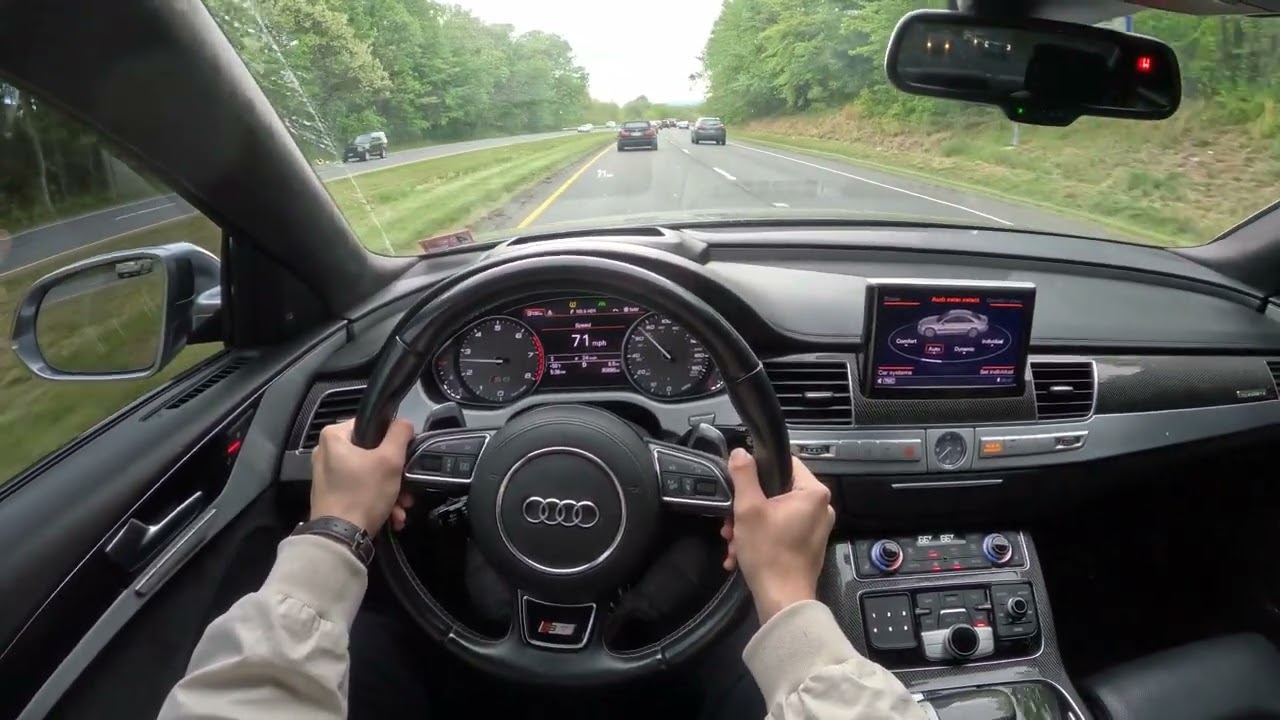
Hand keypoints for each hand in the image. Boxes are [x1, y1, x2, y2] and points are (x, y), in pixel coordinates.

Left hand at [310, 418, 415, 535]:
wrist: (341, 537)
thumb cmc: (363, 493)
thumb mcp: (390, 460)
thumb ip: (400, 434)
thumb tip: (403, 423)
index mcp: (334, 437)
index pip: (371, 425)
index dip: (393, 438)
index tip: (404, 456)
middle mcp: (326, 453)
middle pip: (372, 454)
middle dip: (395, 474)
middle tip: (407, 487)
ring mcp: (327, 476)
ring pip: (369, 475)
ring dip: (391, 491)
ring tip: (401, 508)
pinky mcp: (332, 496)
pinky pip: (360, 490)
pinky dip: (377, 500)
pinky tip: (391, 516)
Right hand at [720, 450, 834, 623]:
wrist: (782, 600)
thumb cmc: (768, 552)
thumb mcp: (748, 509)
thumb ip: (743, 475)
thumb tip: (740, 453)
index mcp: (813, 493)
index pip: (786, 462)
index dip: (759, 468)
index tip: (740, 481)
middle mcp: (821, 508)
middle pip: (777, 491)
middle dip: (747, 507)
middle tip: (729, 521)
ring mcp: (816, 528)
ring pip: (775, 514)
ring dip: (749, 525)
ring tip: (732, 541)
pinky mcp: (808, 546)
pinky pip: (781, 531)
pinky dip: (760, 538)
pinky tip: (740, 554)